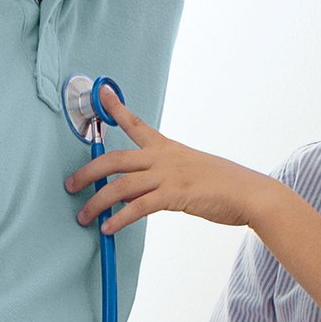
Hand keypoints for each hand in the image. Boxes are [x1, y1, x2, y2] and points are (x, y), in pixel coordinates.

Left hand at [63, 86, 281, 234]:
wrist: (250, 193)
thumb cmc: (224, 184)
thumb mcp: (192, 170)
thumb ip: (165, 176)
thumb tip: (141, 190)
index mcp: (168, 147)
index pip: (136, 123)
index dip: (115, 108)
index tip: (100, 92)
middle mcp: (164, 157)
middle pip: (115, 158)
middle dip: (88, 171)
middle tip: (70, 185)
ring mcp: (169, 175)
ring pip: (120, 185)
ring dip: (97, 202)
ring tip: (83, 218)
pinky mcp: (175, 195)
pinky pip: (139, 206)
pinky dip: (120, 218)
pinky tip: (108, 229)